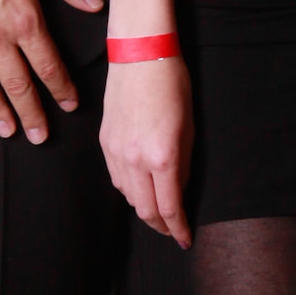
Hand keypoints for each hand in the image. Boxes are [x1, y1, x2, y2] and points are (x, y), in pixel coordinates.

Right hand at [99, 56, 194, 247]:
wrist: (140, 55)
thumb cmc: (173, 85)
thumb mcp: (190, 128)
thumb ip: (185, 165)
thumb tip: (181, 192)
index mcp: (162, 156)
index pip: (169, 208)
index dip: (179, 229)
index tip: (186, 239)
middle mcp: (135, 159)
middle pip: (145, 211)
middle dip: (162, 226)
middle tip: (174, 230)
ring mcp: (116, 152)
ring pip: (128, 197)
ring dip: (145, 208)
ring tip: (160, 210)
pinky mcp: (105, 143)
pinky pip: (117, 179)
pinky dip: (131, 190)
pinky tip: (142, 188)